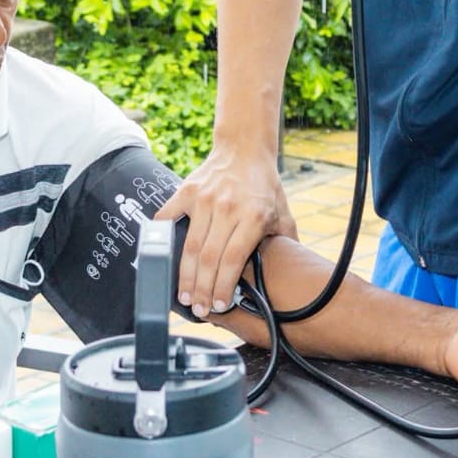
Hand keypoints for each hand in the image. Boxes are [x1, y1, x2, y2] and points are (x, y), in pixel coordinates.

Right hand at [157, 144, 296, 318]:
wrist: (244, 148)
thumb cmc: (264, 184)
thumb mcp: (282, 211)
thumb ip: (286, 241)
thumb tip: (295, 272)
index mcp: (252, 216)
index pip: (234, 260)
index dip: (224, 286)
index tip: (219, 306)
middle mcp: (227, 208)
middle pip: (209, 259)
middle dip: (202, 290)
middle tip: (198, 309)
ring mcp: (204, 199)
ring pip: (190, 246)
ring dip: (185, 276)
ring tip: (184, 296)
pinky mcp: (187, 191)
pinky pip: (169, 218)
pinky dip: (162, 238)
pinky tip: (161, 259)